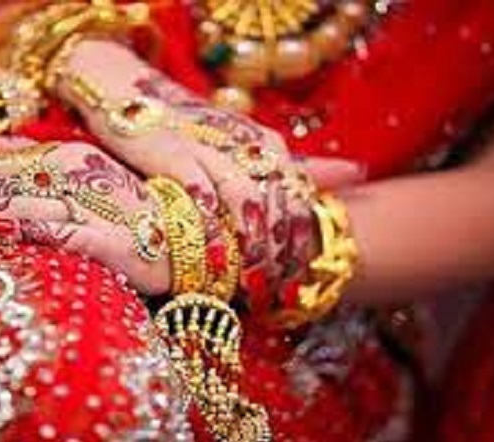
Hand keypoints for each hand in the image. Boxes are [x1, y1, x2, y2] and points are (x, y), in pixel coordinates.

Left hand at [0, 137, 170, 294]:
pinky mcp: (108, 241)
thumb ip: (22, 154)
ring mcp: (92, 207)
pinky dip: (33, 227)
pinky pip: (64, 231)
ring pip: (25, 203)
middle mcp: (74, 177)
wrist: (190, 240)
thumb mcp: (75, 171)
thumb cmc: (128, 207)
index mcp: (64, 156)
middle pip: (3, 182)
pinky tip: (1, 228)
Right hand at [50, 39, 364, 304]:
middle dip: (277, 255)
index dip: (299, 245)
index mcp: (269, 146)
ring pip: (246, 205)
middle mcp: (246, 145)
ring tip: (245, 281)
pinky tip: (210, 257)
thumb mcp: (250, 147)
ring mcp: (210, 149)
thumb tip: (361, 173)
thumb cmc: (195, 131)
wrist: (131, 99)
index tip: (292, 279)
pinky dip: (209, 232)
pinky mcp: (172, 156)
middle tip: (269, 289)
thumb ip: (302, 164)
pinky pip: (200, 199)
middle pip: (279, 209)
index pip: (300, 203)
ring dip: (250, 249)